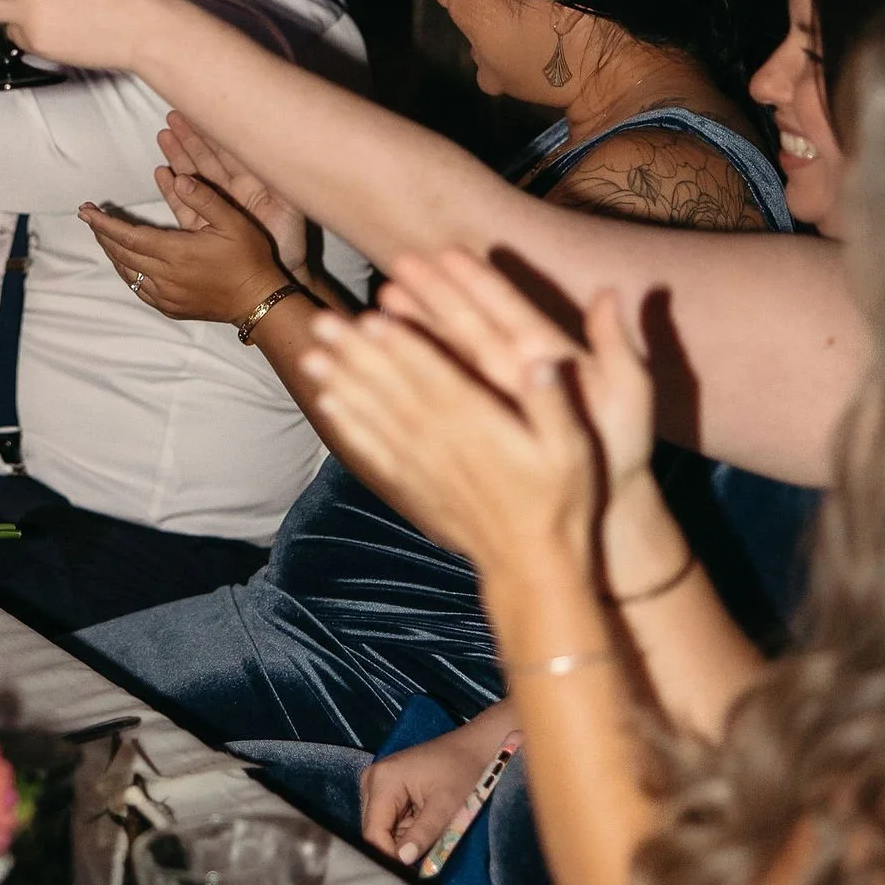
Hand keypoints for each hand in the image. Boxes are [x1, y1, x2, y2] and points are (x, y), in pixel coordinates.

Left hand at [79, 184, 286, 327]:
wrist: (258, 301)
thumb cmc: (248, 259)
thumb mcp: (233, 221)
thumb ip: (204, 197)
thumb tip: (178, 178)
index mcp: (176, 252)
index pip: (128, 236)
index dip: (104, 223)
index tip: (85, 211)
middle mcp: (165, 276)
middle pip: (122, 253)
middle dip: (102, 234)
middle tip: (89, 217)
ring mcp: (166, 296)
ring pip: (127, 272)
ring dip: (112, 252)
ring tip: (103, 235)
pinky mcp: (170, 308)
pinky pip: (138, 288)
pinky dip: (127, 272)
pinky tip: (125, 262)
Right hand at [159, 113, 308, 274]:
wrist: (274, 279)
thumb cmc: (289, 243)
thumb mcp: (291, 207)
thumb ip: (282, 180)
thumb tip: (277, 144)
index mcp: (254, 182)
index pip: (230, 151)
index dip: (214, 133)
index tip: (199, 112)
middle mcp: (234, 191)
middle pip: (207, 159)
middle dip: (190, 138)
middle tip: (171, 118)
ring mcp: (217, 208)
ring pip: (194, 176)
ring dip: (178, 157)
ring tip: (162, 137)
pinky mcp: (203, 226)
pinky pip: (184, 203)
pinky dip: (172, 189)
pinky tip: (161, 173)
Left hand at [299, 274, 604, 576]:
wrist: (532, 567)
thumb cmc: (560, 501)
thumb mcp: (572, 449)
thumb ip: (553, 403)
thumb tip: (540, 359)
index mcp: (480, 426)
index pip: (435, 377)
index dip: (403, 347)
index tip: (372, 317)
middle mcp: (443, 443)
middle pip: (393, 390)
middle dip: (356, 355)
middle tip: (321, 322)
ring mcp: (424, 467)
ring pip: (376, 416)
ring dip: (342, 384)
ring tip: (311, 355)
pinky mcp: (415, 487)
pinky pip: (376, 452)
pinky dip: (350, 427)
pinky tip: (328, 405)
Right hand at [360, 707, 511, 867]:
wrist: (472, 747)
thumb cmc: (462, 773)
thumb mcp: (446, 807)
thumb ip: (422, 834)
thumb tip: (401, 862)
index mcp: (382, 781)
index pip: (373, 832)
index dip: (388, 857)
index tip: (410, 876)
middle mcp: (371, 780)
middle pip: (373, 830)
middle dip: (395, 849)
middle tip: (422, 861)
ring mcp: (376, 782)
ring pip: (379, 827)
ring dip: (401, 840)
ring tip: (427, 838)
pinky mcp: (384, 787)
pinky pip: (387, 819)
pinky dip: (404, 830)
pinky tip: (423, 825)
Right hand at [377, 251, 653, 506]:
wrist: (607, 503)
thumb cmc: (622, 449)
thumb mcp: (630, 392)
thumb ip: (617, 344)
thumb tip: (609, 291)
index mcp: (550, 354)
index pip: (509, 309)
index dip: (481, 281)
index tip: (449, 253)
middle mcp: (518, 367)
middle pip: (470, 323)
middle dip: (436, 293)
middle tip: (401, 263)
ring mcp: (496, 393)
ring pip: (451, 352)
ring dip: (418, 324)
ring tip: (383, 298)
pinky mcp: (481, 419)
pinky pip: (445, 387)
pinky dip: (418, 367)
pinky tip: (387, 352)